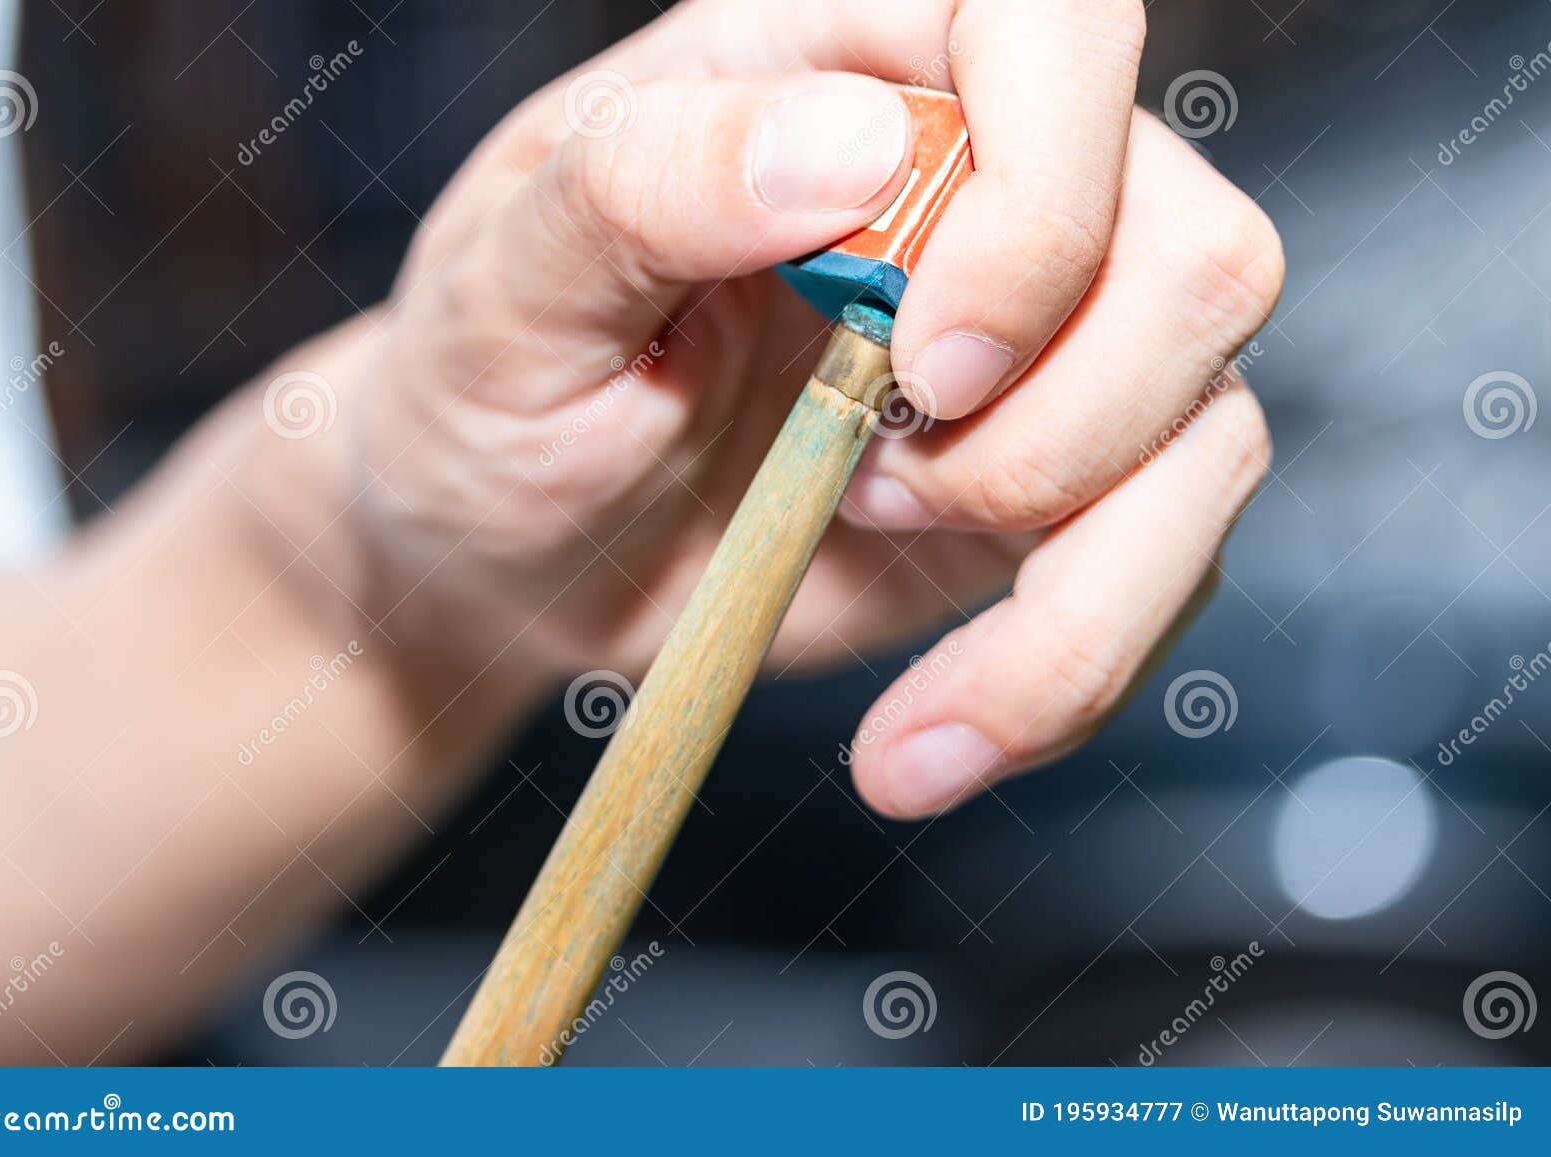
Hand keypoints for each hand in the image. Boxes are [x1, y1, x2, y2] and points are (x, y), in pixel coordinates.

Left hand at [307, 0, 1282, 817]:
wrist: (518, 553)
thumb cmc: (496, 387)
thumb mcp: (514, 283)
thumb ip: (650, 182)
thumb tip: (847, 145)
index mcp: (844, 61)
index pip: (1058, 24)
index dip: (1045, 193)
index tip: (924, 361)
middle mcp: (986, 188)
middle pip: (1195, 251)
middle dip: (1059, 420)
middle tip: (871, 477)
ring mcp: (1047, 347)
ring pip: (1210, 428)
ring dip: (1068, 572)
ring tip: (860, 561)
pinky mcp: (1059, 490)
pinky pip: (1163, 572)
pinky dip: (1060, 677)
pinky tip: (927, 736)